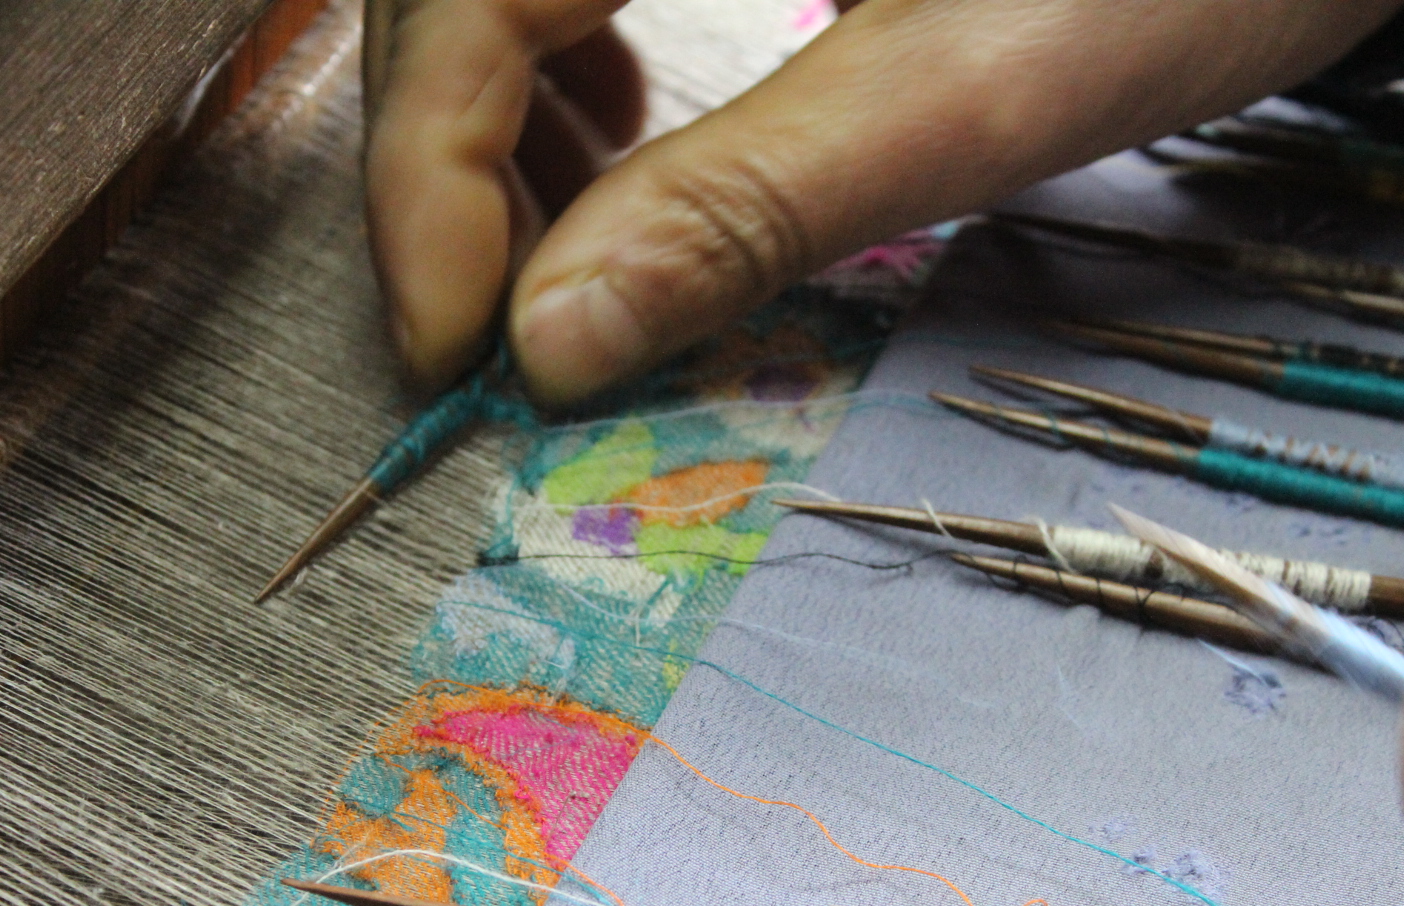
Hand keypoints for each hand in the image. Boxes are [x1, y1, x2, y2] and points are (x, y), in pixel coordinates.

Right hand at [365, 0, 1403, 405]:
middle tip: (490, 334)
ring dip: (493, 120)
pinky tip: (610, 133)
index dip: (428, 177)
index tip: (459, 347)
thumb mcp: (976, 85)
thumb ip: (747, 205)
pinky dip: (561, 60)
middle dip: (448, 165)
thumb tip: (554, 342)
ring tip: (555, 257)